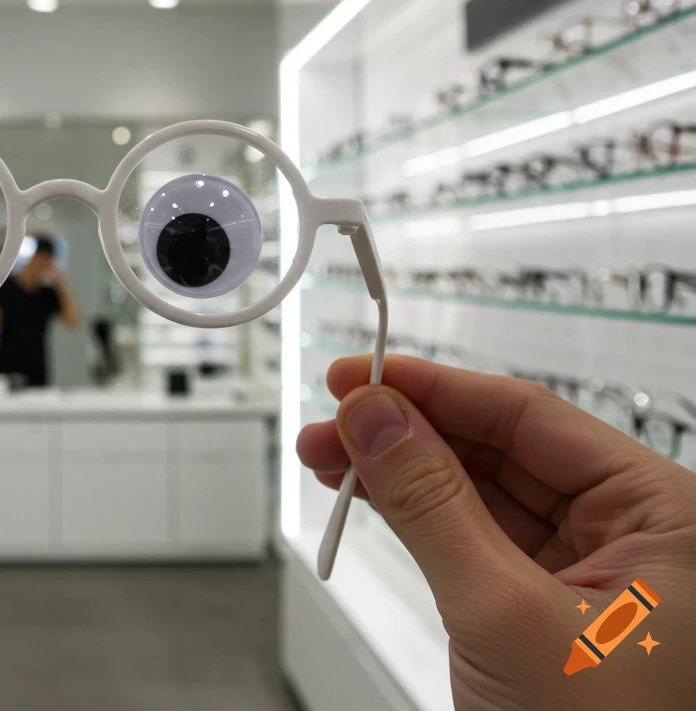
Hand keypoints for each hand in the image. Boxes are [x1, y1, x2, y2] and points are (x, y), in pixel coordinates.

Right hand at [297, 355, 695, 710]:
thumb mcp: (502, 616)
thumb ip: (431, 506)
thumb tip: (378, 420)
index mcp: (665, 516)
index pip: (531, 416)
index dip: (435, 388)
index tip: (363, 377)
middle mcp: (635, 532)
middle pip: (500, 446)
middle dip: (407, 431)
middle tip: (333, 420)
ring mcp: (590, 570)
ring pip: (481, 488)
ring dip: (401, 471)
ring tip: (329, 458)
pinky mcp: (548, 602)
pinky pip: (475, 534)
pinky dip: (416, 516)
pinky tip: (369, 495)